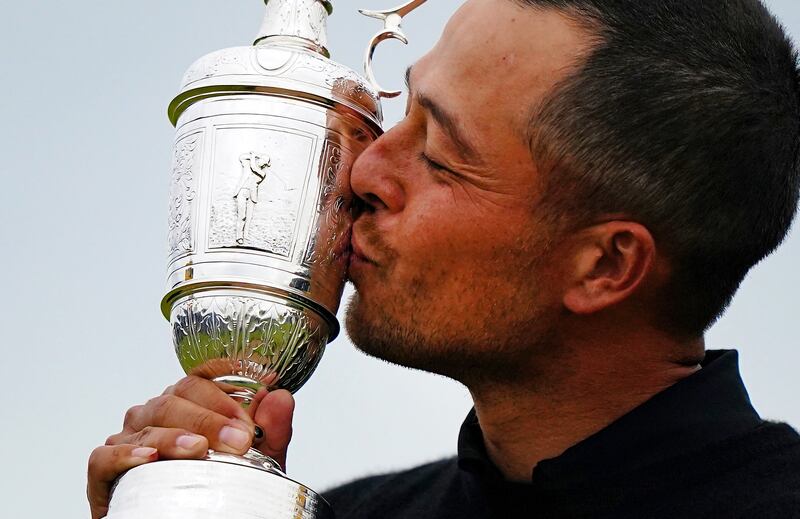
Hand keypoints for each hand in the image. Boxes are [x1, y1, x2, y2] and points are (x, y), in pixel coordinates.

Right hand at [86, 377, 294, 518]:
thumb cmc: (217, 489)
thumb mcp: (255, 461)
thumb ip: (270, 430)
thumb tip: (280, 397)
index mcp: (188, 403)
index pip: (202, 378)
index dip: (228, 387)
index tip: (254, 405)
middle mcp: (156, 414)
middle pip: (178, 396)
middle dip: (212, 417)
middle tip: (239, 439)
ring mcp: (128, 439)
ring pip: (149, 424)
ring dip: (177, 435)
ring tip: (200, 449)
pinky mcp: (104, 470)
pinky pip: (106, 456)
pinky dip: (126, 455)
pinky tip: (149, 458)